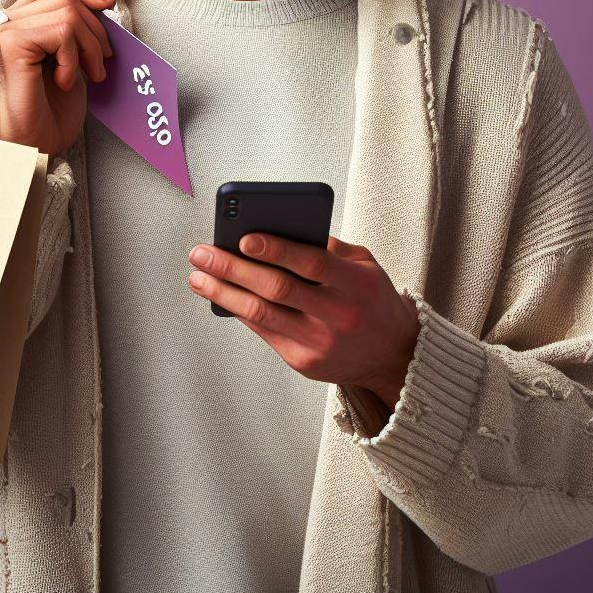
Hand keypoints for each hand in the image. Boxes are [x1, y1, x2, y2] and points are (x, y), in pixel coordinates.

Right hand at [0, 0, 115, 156]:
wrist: (28, 153)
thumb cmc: (45, 119)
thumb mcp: (70, 65)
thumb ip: (74, 33)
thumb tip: (101, 3)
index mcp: (15, 26)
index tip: (107, 4)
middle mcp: (1, 24)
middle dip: (95, 28)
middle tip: (101, 66)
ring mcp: (0, 32)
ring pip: (66, 9)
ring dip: (89, 45)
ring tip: (88, 76)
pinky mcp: (7, 44)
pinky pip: (60, 30)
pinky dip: (72, 56)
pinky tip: (63, 82)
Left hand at [187, 234, 420, 407]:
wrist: (394, 355)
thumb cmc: (372, 299)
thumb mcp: (365, 264)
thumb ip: (328, 247)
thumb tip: (277, 230)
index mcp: (356, 284)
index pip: (312, 262)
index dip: (277, 249)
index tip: (244, 237)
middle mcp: (338, 315)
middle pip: (277, 288)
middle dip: (233, 268)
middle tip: (203, 253)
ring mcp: (319, 343)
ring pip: (261, 314)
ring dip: (223, 293)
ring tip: (198, 276)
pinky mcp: (303, 362)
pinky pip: (264, 332)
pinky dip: (238, 311)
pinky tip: (220, 296)